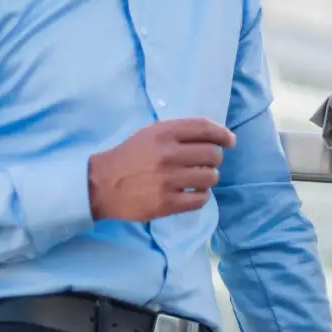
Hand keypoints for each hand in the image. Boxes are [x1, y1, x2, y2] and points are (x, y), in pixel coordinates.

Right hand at [87, 118, 235, 222]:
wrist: (102, 184)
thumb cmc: (130, 156)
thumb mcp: (150, 134)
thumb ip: (179, 132)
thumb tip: (217, 137)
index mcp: (163, 132)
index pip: (205, 129)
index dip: (223, 134)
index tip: (229, 141)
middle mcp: (167, 154)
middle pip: (212, 154)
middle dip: (214, 159)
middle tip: (207, 163)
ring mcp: (167, 180)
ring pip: (210, 177)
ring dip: (209, 178)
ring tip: (198, 179)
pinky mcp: (166, 203)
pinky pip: (200, 199)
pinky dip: (201, 195)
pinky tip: (193, 192)